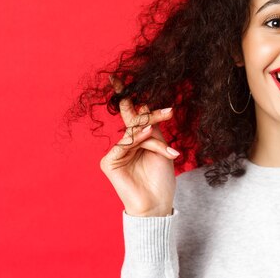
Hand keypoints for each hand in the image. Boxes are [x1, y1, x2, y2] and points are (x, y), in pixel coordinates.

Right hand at [100, 76, 179, 216]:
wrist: (158, 203)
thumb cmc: (161, 178)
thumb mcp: (161, 147)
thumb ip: (152, 128)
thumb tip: (144, 105)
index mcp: (136, 138)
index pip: (129, 113)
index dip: (124, 95)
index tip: (116, 76)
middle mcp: (124, 143)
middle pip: (136, 121)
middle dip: (153, 116)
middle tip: (170, 111)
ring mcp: (116, 152)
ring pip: (135, 132)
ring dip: (154, 136)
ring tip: (169, 145)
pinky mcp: (109, 161)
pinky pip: (127, 143)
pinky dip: (141, 140)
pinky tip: (149, 135)